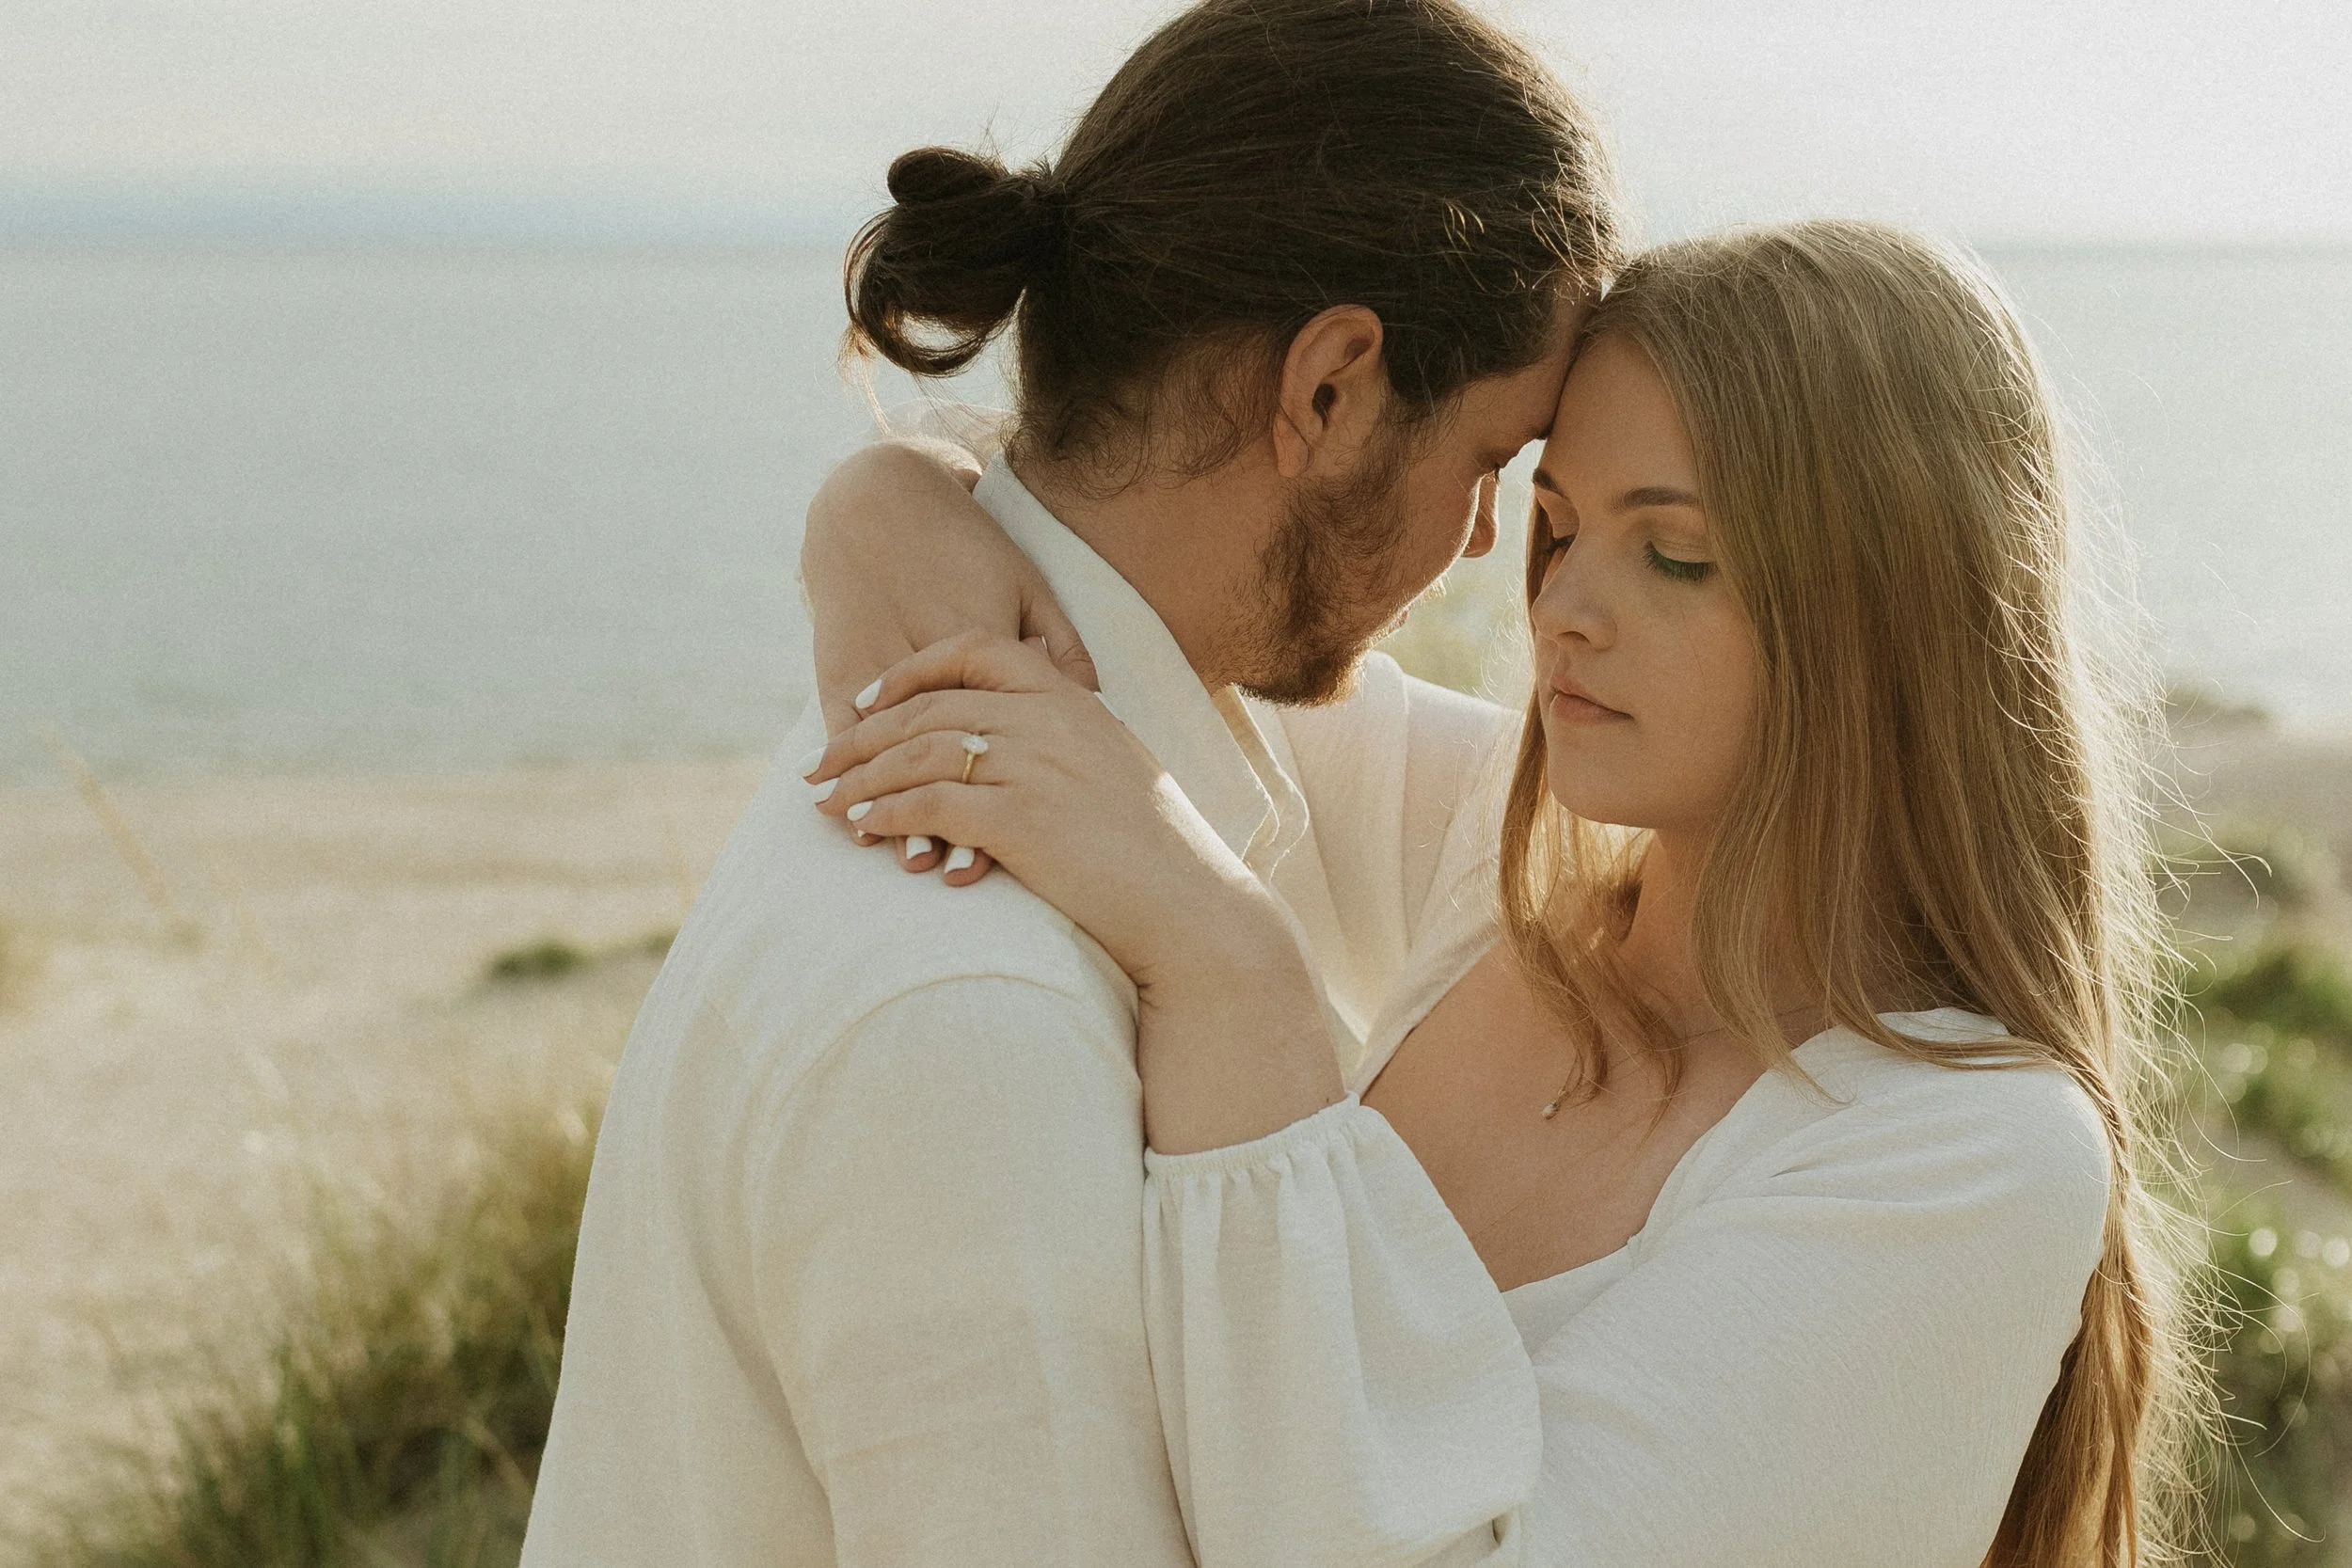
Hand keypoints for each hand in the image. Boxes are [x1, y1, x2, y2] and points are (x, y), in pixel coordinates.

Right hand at [801, 441, 1100, 883]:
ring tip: (902, 857)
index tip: (1018, 831)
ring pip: (886, 745)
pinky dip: (851, 776)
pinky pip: (840, 727)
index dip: (1007, 778)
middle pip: (940, 740)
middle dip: (949, 807)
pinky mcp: (836, 660)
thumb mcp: (1025, 586)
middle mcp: (926, 648)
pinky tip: (852, 815)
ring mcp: (877, 656)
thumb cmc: (969, 549)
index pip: (999, 717)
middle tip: (960, 866)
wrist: (880, 502)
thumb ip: (1063, 645)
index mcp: (983, 630)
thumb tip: (1097, 699)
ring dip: (891, 802)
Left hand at [802, 634, 1267, 990]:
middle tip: (822, 763)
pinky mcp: (1019, 819)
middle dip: (863, 734)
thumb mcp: (1115, 769)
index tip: (869, 700)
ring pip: (918, 752)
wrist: (1189, 904)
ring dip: (862, 778)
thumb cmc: (1156, 851)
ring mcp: (1033, 766)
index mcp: (1071, 699)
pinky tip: (864, 828)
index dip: (911, 671)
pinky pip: (927, 804)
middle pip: (930, 706)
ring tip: (827, 802)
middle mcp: (1048, 719)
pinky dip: (885, 815)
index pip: (976, 650)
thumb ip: (1067, 741)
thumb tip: (1019, 745)